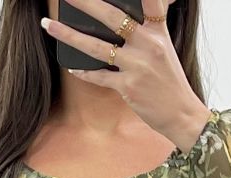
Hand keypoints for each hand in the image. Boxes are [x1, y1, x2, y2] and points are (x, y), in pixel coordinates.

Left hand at [40, 0, 212, 151]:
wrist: (181, 113)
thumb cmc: (169, 80)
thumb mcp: (164, 48)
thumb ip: (149, 27)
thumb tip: (130, 15)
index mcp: (157, 31)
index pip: (149, 0)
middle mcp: (148, 45)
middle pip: (112, 17)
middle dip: (86, 3)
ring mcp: (137, 66)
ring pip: (96, 47)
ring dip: (69, 35)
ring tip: (49, 24)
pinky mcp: (128, 87)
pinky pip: (99, 76)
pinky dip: (84, 72)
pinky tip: (72, 67)